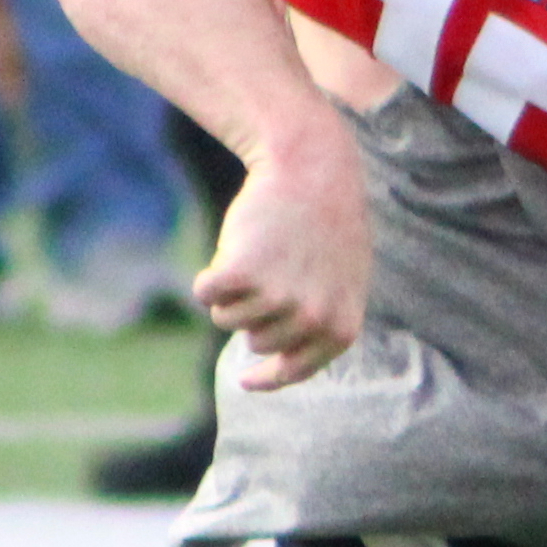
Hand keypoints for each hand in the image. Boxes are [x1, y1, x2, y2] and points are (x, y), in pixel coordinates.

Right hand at [192, 117, 368, 390]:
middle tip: (275, 265)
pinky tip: (232, 248)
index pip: (294, 370)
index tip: (246, 380)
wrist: (312, 166)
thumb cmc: (325, 221)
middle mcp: (310, 320)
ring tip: (262, 248)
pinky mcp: (241, 274)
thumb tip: (275, 367)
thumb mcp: (341, 278)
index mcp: (340, 328)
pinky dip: (208, 276)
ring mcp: (276, 299)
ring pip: (227, 318)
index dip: (267, 376)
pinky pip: (206, 294)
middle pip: (255, 340)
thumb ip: (319, 321)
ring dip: (233, 289)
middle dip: (254, 310)